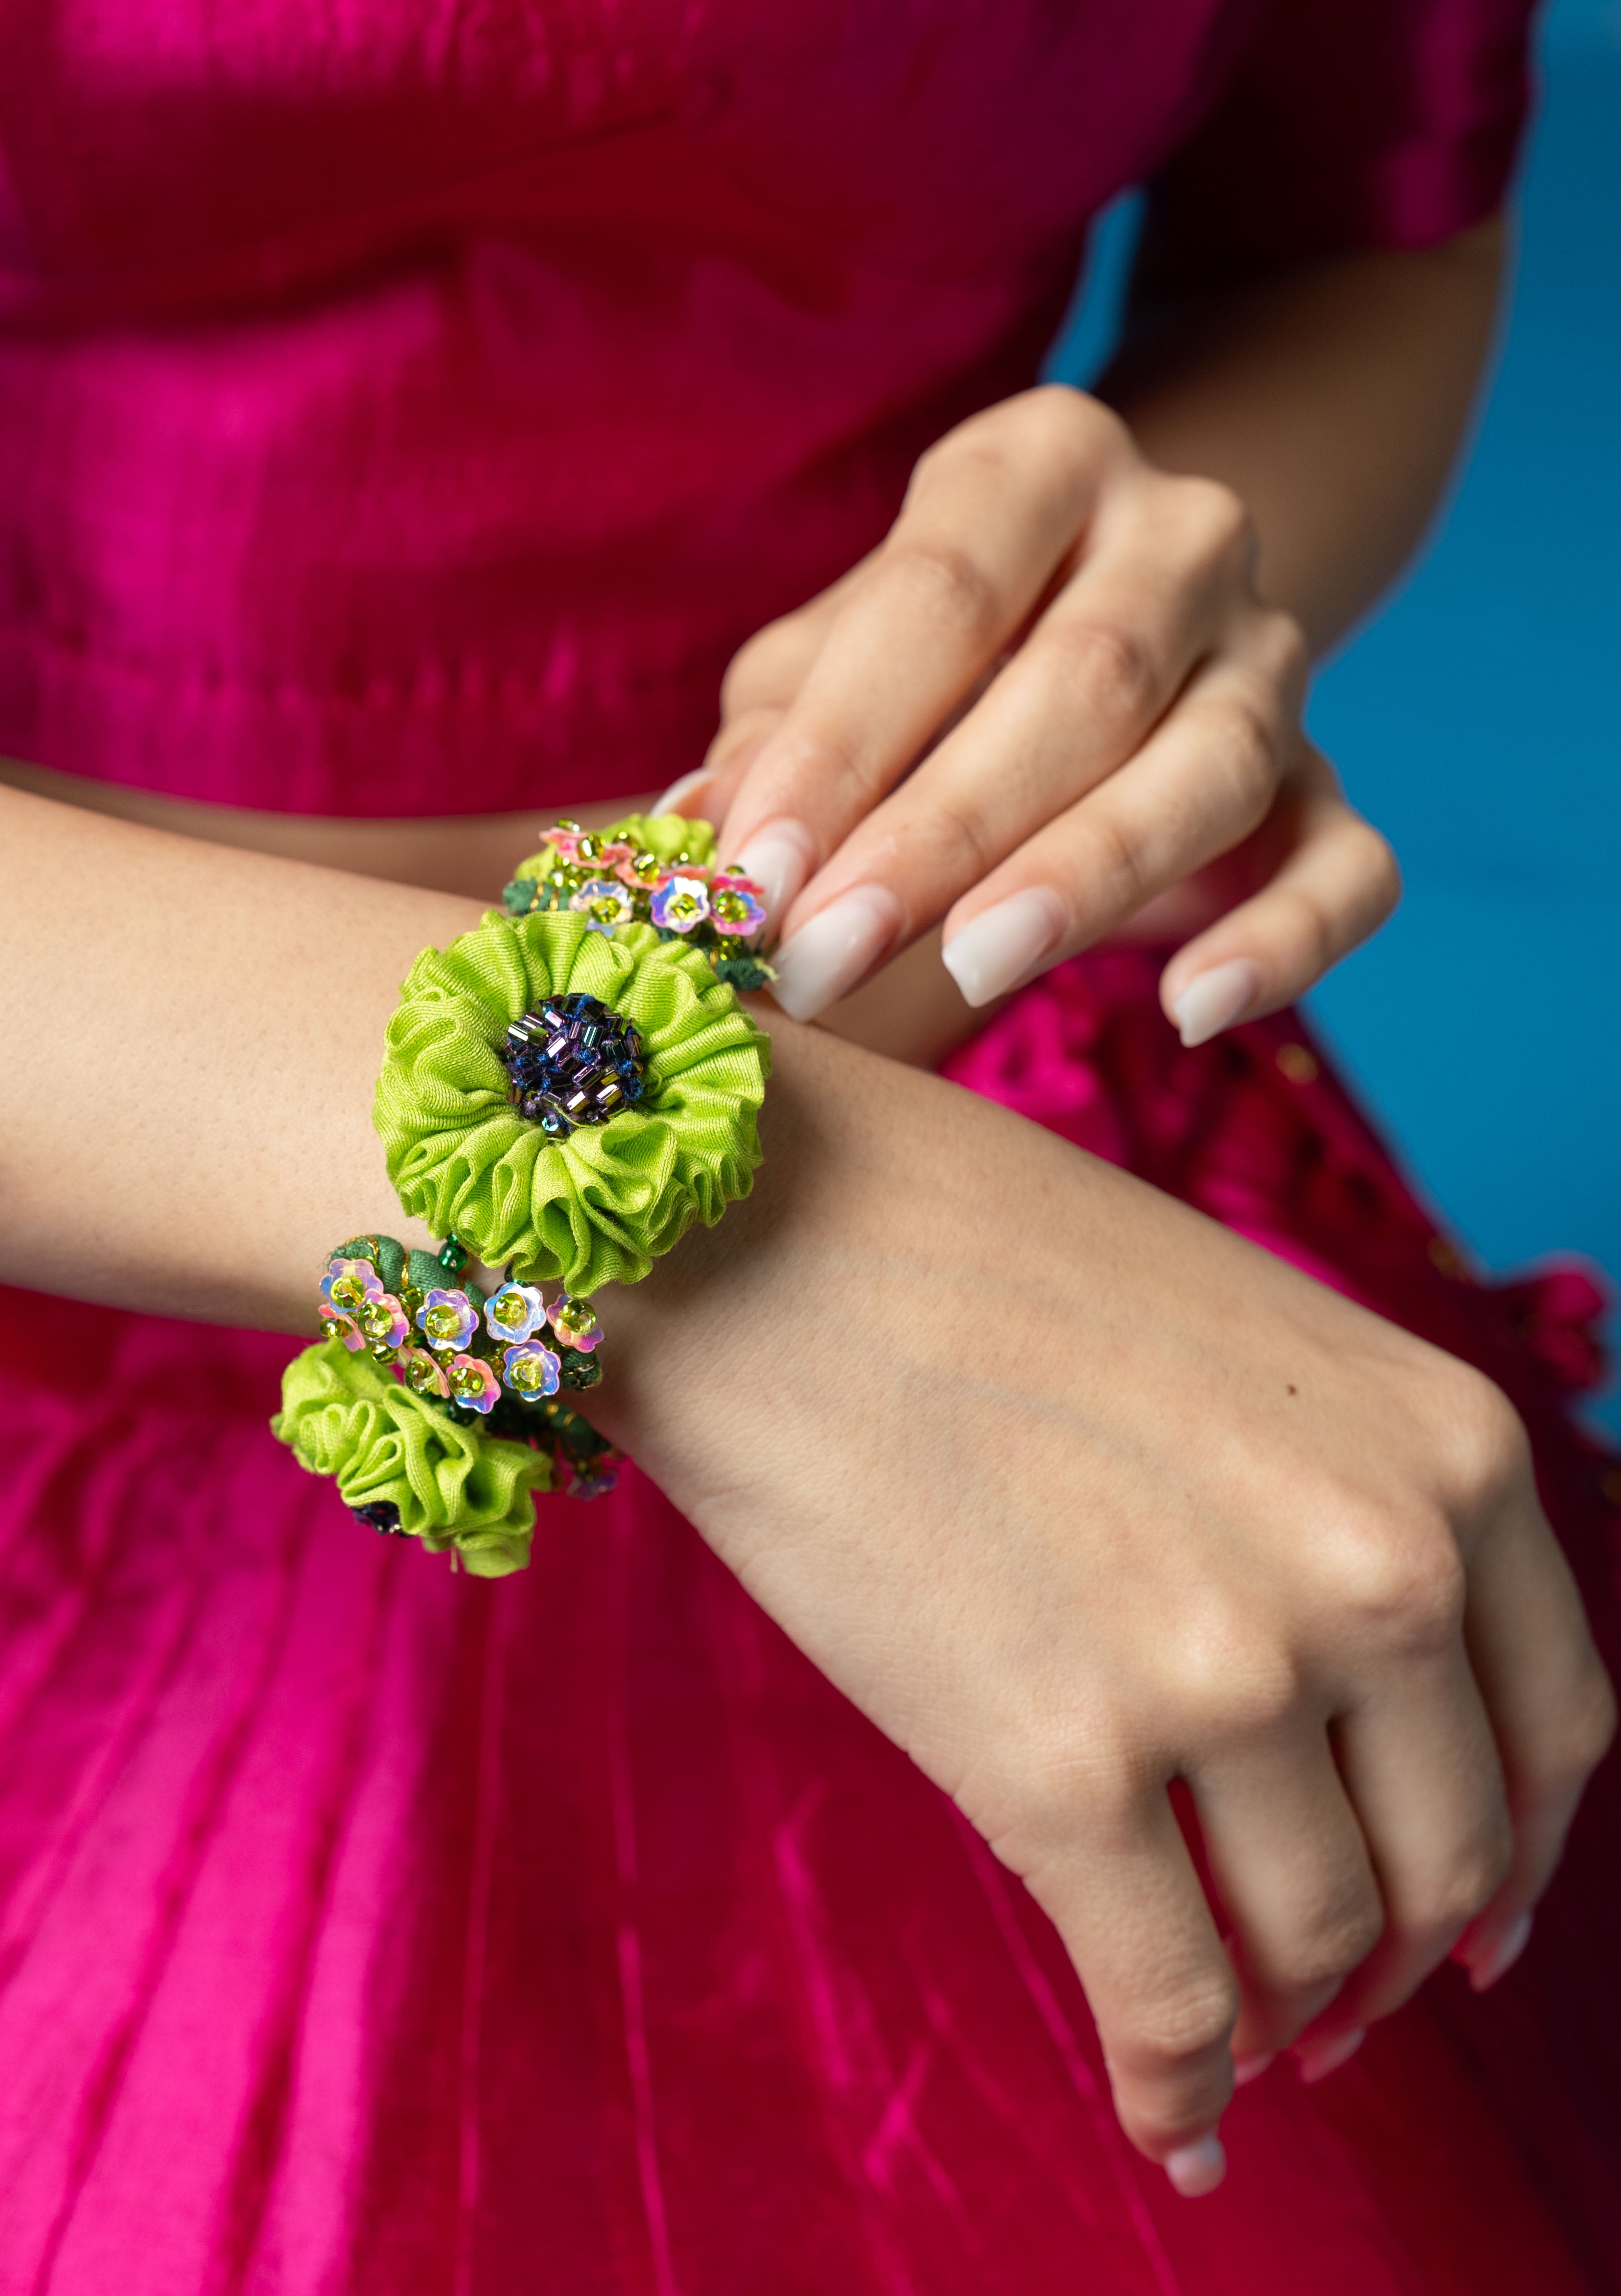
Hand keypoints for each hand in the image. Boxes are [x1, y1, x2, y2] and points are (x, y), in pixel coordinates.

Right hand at [593, 1017, 1613, 2193]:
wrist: (762, 1223)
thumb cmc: (982, 1258)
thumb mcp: (1249, 1346)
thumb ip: (1336, 1506)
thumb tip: (1347, 1715)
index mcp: (1447, 1450)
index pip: (1553, 1726)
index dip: (1512, 1854)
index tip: (1470, 1928)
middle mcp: (1376, 1567)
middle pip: (1439, 1854)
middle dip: (1391, 1958)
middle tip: (1333, 2006)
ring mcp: (1220, 1670)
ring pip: (1306, 1937)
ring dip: (1279, 2018)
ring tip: (1234, 2037)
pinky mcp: (1056, 1764)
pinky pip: (1167, 2000)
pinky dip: (1182, 2090)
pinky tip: (1175, 2124)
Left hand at [671, 386, 1397, 1038]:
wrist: (1111, 632)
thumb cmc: (931, 661)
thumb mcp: (831, 667)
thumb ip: (772, 741)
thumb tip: (686, 840)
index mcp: (1041, 467)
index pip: (940, 597)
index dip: (839, 747)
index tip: (749, 881)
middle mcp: (1181, 541)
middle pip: (1077, 679)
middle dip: (937, 833)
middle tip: (819, 958)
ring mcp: (1271, 664)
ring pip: (1209, 764)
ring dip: (1087, 875)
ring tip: (969, 969)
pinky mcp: (1329, 786)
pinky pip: (1348, 866)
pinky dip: (1283, 943)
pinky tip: (1192, 1010)